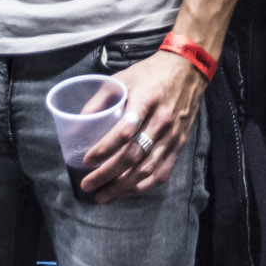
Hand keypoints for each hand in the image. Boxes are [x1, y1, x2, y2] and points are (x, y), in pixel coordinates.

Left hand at [79, 50, 205, 200]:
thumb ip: (99, 101)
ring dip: (122, 187)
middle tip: (87, 185)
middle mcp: (161, 121)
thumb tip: (77, 125)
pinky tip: (127, 191)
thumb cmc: (149, 74)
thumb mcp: (121, 78)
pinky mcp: (179, 145)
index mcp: (145, 100)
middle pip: (133, 156)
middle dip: (107, 175)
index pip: (124, 131)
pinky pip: (162, 172)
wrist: (187, 70)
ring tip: (102, 195)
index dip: (104, 149)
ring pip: (146, 169)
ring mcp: (172, 136)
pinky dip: (143, 186)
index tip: (87, 161)